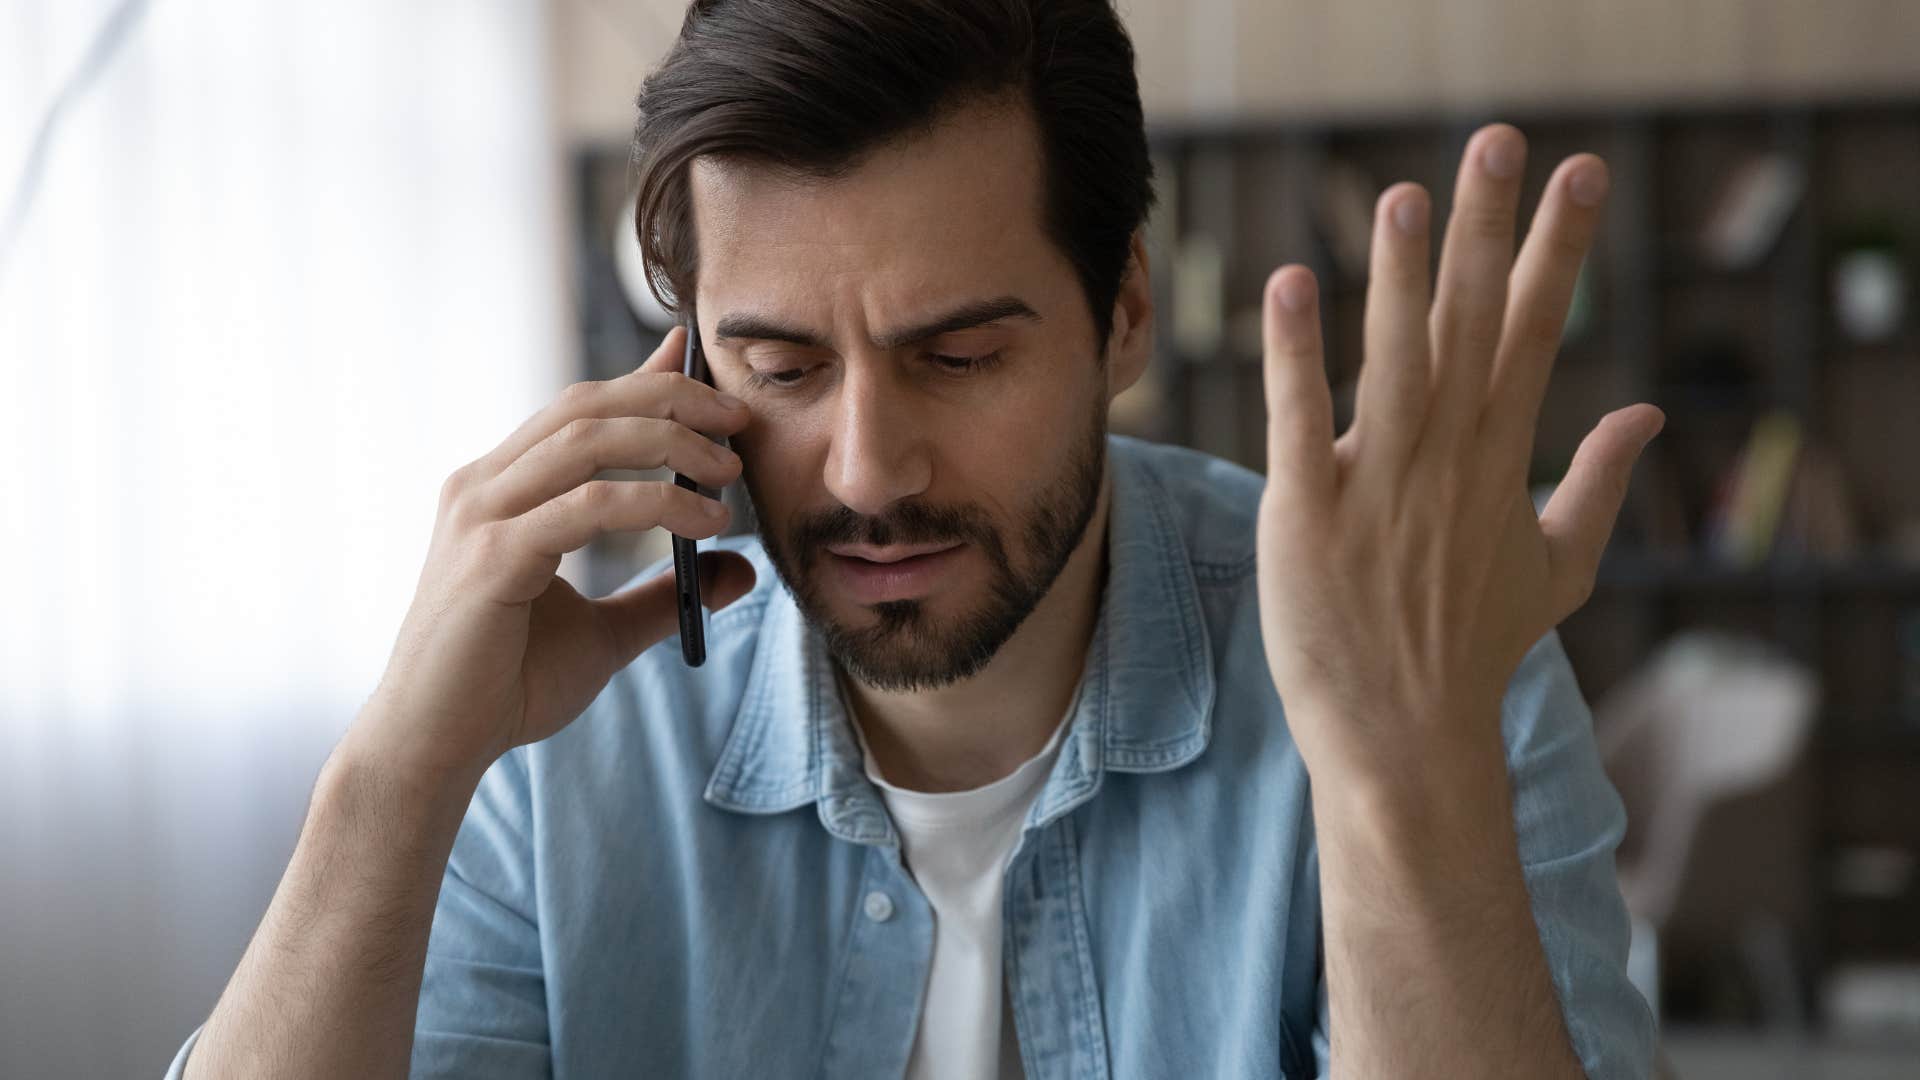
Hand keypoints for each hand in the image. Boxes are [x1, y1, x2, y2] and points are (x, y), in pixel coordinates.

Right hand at [354, 326, 756, 780]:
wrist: (434, 747)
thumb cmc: (504, 687)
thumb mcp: (603, 633)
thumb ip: (663, 596)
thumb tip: (741, 571)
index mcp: (498, 490)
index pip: (576, 410)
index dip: (642, 379)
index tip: (701, 366)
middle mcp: (482, 487)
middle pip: (585, 406)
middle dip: (670, 397)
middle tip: (740, 417)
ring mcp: (481, 517)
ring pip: (587, 440)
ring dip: (671, 441)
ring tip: (731, 468)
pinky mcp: (492, 557)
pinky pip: (589, 505)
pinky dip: (656, 502)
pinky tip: (705, 522)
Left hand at [1255, 124, 1663, 785]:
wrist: (1405, 741)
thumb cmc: (1471, 654)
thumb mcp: (1556, 569)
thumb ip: (1599, 484)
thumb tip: (1647, 412)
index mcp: (1499, 460)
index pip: (1535, 332)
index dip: (1556, 251)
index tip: (1581, 176)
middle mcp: (1446, 461)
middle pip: (1473, 326)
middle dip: (1489, 232)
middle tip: (1499, 143)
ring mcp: (1378, 487)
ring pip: (1395, 361)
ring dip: (1398, 276)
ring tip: (1403, 195)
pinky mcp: (1308, 516)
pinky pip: (1300, 420)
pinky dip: (1295, 356)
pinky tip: (1291, 285)